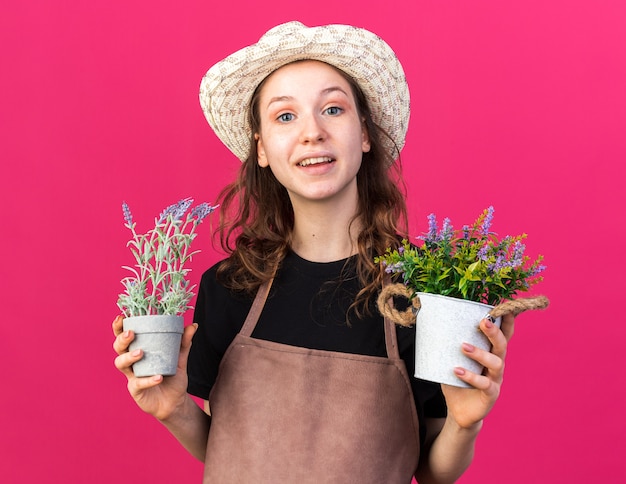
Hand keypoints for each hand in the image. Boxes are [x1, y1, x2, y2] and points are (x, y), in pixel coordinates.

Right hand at [112, 315, 197, 420]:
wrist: (175, 401)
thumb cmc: (173, 377)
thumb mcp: (180, 358)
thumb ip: (184, 343)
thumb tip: (193, 325)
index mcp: (138, 350)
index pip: (124, 336)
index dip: (119, 327)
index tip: (121, 317)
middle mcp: (132, 362)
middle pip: (118, 348)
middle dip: (122, 339)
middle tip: (131, 333)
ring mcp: (132, 376)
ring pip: (121, 364)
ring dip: (129, 357)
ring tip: (141, 353)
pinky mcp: (136, 391)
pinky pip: (138, 384)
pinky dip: (148, 380)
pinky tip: (158, 377)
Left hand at [440, 313, 514, 429]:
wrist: (459, 410)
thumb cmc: (457, 380)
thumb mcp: (453, 359)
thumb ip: (448, 344)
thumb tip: (429, 321)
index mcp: (491, 353)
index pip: (504, 335)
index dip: (507, 322)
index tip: (505, 306)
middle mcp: (497, 364)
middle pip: (502, 345)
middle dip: (494, 332)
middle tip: (483, 321)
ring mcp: (496, 380)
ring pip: (496, 363)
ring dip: (480, 353)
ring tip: (463, 347)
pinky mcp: (491, 395)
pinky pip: (485, 384)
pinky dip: (471, 376)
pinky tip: (457, 371)